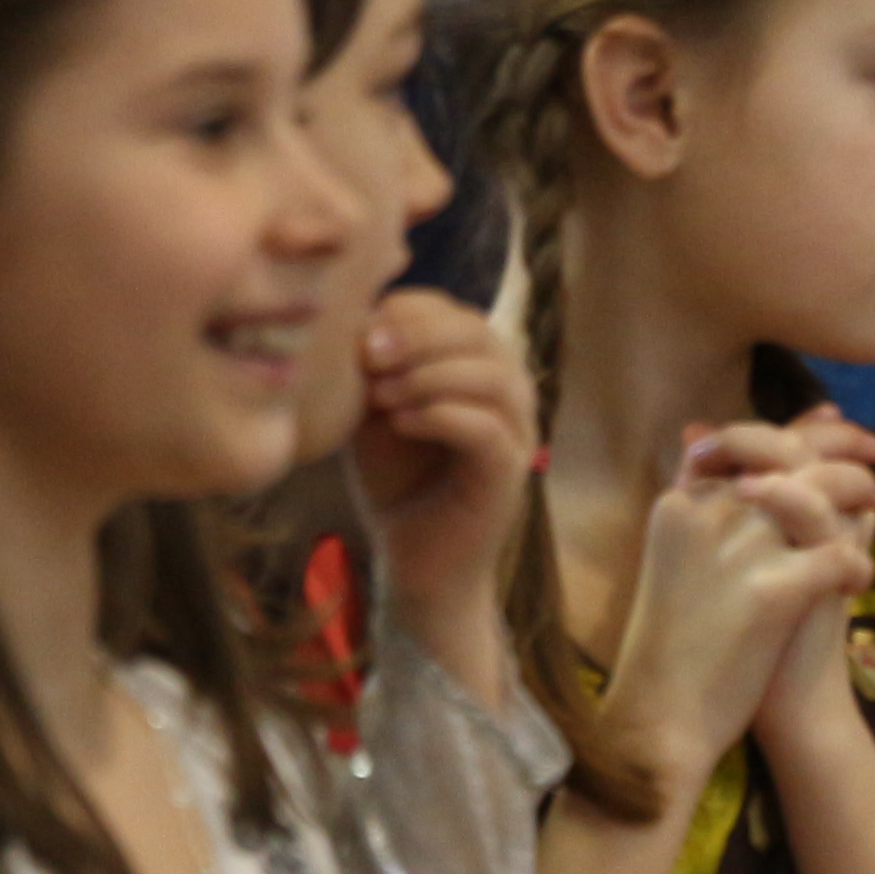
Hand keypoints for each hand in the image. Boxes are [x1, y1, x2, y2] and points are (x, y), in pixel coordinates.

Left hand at [348, 292, 538, 685]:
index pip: (454, 313)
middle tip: (369, 354)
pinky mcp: (512, 474)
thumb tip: (355, 318)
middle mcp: (508, 393)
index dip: (408, 312)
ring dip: (429, 375)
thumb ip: (373, 368)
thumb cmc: (396, 482)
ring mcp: (518, 433)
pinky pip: (488, 429)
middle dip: (418, 335)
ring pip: (492, 376)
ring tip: (382, 394)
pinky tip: (400, 423)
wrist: (415, 561)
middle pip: (479, 333)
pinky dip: (440, 416)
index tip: (358, 333)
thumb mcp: (374, 411)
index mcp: (477, 368)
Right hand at [603, 431, 873, 789]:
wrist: (661, 721)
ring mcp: (739, 548)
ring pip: (818, 489)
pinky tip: (859, 583)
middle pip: (784, 451)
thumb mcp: (676, 568)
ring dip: (857, 491)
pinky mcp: (770, 591)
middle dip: (836, 442)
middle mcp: (708, 513)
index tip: (832, 424)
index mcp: (681, 505)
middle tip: (873, 448)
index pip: (745, 440)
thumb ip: (705, 514)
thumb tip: (739, 469)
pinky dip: (856, 564)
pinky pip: (837, 555)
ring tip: (873, 511)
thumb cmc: (670, 652)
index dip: (796, 428)